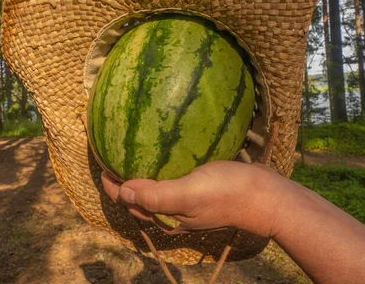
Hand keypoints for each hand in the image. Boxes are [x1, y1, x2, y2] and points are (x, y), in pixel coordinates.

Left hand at [101, 160, 296, 235]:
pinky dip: (159, 164)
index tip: (99, 159)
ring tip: (128, 146)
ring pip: (153, 184)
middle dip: (120, 176)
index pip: (127, 200)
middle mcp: (171, 210)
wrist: (265, 194)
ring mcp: (185, 198)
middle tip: (109, 149)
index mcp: (165, 217)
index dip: (111, 182)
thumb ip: (155, 195)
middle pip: (137, 194)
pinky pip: (170, 175)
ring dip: (139, 169)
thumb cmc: (226, 193)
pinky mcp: (197, 185)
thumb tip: (122, 190)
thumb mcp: (188, 194)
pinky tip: (161, 148)